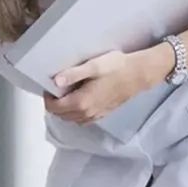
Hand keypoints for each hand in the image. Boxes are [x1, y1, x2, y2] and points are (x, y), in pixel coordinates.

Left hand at [45, 49, 161, 123]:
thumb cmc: (116, 67)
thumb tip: (55, 81)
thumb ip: (73, 74)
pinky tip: (80, 100)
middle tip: (57, 88)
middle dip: (55, 104)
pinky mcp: (103, 114)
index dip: (48, 97)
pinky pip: (83, 119)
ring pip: (71, 119)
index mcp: (81, 102)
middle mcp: (87, 113)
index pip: (54, 107)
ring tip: (67, 93)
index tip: (50, 86)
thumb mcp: (93, 66)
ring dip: (65, 109)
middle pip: (61, 115)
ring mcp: (96, 115)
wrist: (139, 74)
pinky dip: (76, 113)